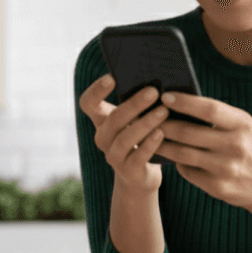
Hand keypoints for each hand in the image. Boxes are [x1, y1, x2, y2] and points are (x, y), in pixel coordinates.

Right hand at [79, 75, 168, 192]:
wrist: (141, 175)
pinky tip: (161, 133)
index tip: (112, 77)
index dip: (96, 90)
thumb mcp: (137, 118)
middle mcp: (103, 138)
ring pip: (126, 138)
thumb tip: (159, 79)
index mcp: (102, 120)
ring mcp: (114, 156)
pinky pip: (138, 157)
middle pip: (113, 119)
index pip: (88, 103)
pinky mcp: (129, 171)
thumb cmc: (142, 137)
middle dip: (134, 104)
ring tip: (164, 111)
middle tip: (154, 91)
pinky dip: (150, 144)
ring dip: (145, 123)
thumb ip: (140, 102)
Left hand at [156, 92, 251, 211]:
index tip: (164, 96)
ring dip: (163, 144)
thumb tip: (180, 104)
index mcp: (242, 125)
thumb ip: (219, 116)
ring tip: (151, 136)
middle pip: (189, 133)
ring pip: (183, 154)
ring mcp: (226, 168)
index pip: (209, 109)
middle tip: (149, 117)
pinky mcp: (218, 187)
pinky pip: (188, 171)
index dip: (185, 102)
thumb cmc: (251, 149)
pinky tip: (170, 155)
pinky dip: (177, 162)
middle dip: (165, 124)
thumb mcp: (244, 127)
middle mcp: (236, 146)